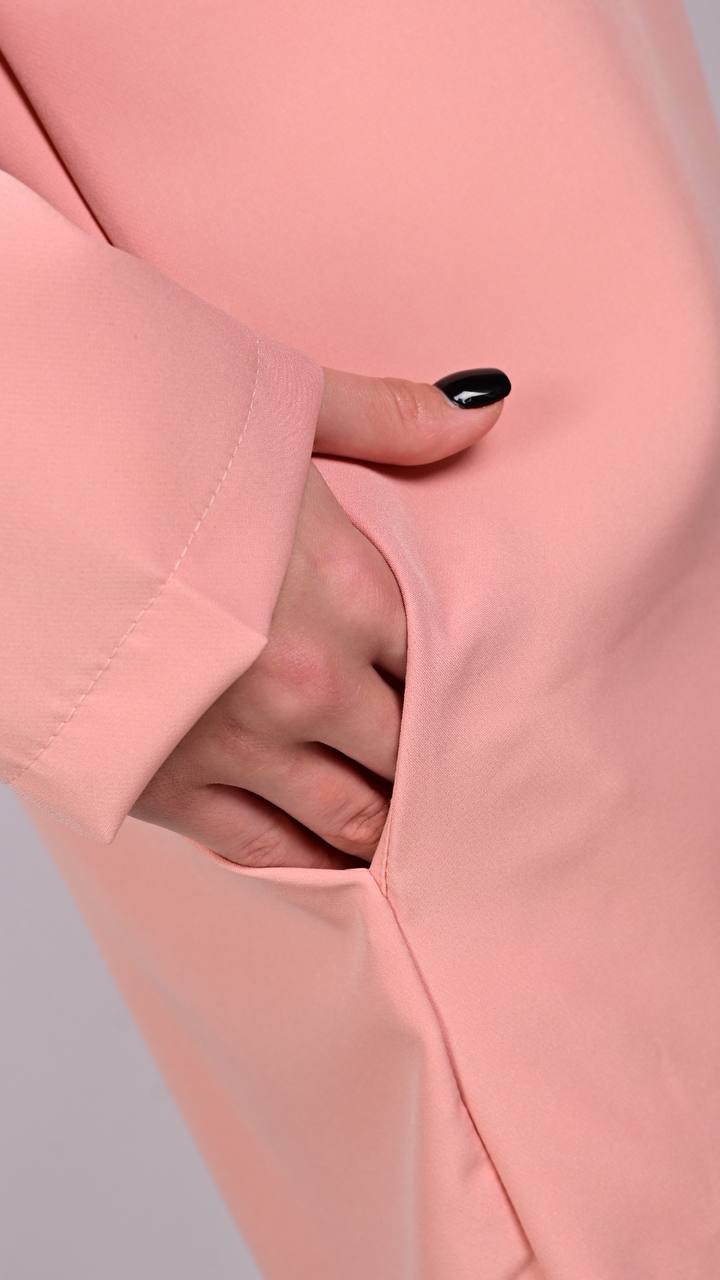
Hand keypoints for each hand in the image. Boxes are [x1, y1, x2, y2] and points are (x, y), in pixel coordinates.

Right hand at [130, 366, 507, 868]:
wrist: (7, 492)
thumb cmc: (138, 439)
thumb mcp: (273, 407)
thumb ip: (388, 419)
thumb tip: (482, 407)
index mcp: (350, 589)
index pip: (448, 665)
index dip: (467, 688)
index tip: (480, 703)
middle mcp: (311, 680)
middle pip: (410, 752)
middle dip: (433, 765)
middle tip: (459, 782)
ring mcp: (241, 743)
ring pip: (351, 818)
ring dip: (387, 828)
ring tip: (413, 835)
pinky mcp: (168, 787)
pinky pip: (265, 852)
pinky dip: (311, 863)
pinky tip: (334, 862)